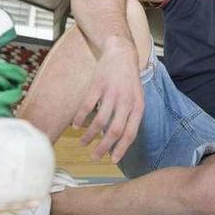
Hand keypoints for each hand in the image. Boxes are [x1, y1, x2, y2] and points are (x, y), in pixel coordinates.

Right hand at [73, 37, 143, 162]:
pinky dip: (80, 119)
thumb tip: (119, 140)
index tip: (112, 160)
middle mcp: (126, 101)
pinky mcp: (98, 85)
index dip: (121, 149)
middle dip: (103, 147)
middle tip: (95, 157)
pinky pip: (87, 107)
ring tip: (83, 142)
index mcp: (137, 106)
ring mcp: (111, 93)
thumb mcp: (136, 98)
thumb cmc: (129, 80)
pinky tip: (76, 125)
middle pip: (114, 131)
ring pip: (99, 121)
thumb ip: (129, 117)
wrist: (122, 53)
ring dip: (89, 135)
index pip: (130, 133)